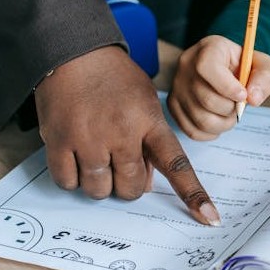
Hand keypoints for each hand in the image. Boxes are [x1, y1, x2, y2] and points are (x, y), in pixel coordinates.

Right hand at [34, 45, 220, 225]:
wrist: (73, 51)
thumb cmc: (114, 79)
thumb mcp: (144, 102)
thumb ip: (149, 142)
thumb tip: (145, 184)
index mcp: (150, 122)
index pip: (176, 164)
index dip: (193, 194)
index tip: (210, 217)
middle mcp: (122, 133)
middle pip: (131, 188)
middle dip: (128, 186)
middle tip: (120, 165)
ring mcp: (89, 138)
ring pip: (99, 190)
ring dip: (99, 183)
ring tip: (97, 157)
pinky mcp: (59, 141)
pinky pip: (68, 182)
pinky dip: (73, 178)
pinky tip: (77, 157)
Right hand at [168, 35, 269, 139]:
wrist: (226, 70)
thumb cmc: (244, 66)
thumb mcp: (262, 65)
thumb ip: (265, 78)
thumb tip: (253, 99)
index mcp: (209, 48)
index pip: (207, 67)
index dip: (227, 87)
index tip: (242, 95)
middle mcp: (187, 65)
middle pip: (206, 98)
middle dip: (231, 109)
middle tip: (239, 106)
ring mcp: (177, 85)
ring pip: (200, 118)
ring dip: (223, 124)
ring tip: (231, 115)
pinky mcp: (173, 104)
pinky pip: (191, 129)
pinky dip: (210, 133)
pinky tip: (219, 121)